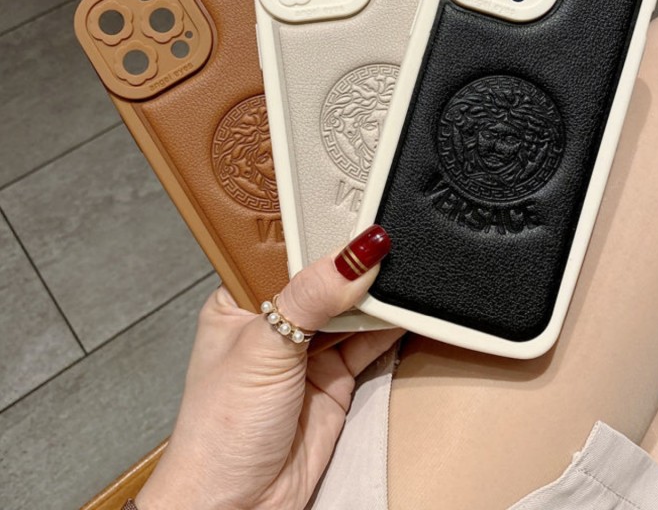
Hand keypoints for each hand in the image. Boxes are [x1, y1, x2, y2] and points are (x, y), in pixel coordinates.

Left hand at [136, 226, 398, 509]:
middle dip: (353, 262)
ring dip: (376, 292)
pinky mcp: (337, 376)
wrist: (238, 509)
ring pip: (351, 306)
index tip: (355, 210)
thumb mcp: (263, 350)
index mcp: (242, 300)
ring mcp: (309, 349)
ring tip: (403, 267)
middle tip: (386, 239)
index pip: (286, 251)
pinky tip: (407, 307)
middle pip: (324, 277)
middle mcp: (276, 321)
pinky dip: (392, 325)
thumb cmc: (218, 432)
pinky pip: (371, 340)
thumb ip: (311, 298)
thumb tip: (356, 254)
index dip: (319, 232)